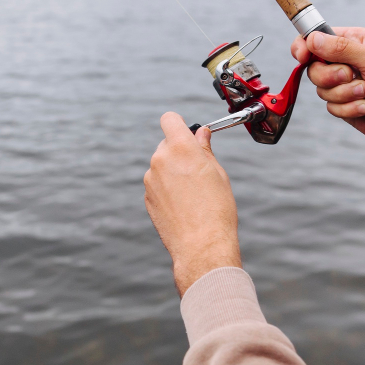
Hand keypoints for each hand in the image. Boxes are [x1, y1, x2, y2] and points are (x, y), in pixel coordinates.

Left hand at [144, 113, 241, 296]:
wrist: (202, 245)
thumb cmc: (215, 209)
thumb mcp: (217, 172)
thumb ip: (204, 149)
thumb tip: (200, 134)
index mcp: (179, 148)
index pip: (169, 119)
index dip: (179, 123)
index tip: (187, 132)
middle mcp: (160, 160)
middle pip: (166, 144)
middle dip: (179, 151)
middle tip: (198, 169)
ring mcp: (150, 180)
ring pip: (161, 166)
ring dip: (173, 172)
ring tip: (193, 193)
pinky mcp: (147, 198)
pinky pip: (157, 185)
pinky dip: (167, 189)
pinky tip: (183, 205)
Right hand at [291, 27, 364, 140]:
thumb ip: (343, 49)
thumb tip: (313, 39)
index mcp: (354, 42)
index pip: (318, 38)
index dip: (305, 46)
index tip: (302, 56)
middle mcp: (346, 61)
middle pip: (314, 67)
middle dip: (331, 76)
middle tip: (351, 76)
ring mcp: (343, 85)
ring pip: (321, 90)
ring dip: (345, 94)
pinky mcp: (343, 105)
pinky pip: (331, 107)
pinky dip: (349, 109)